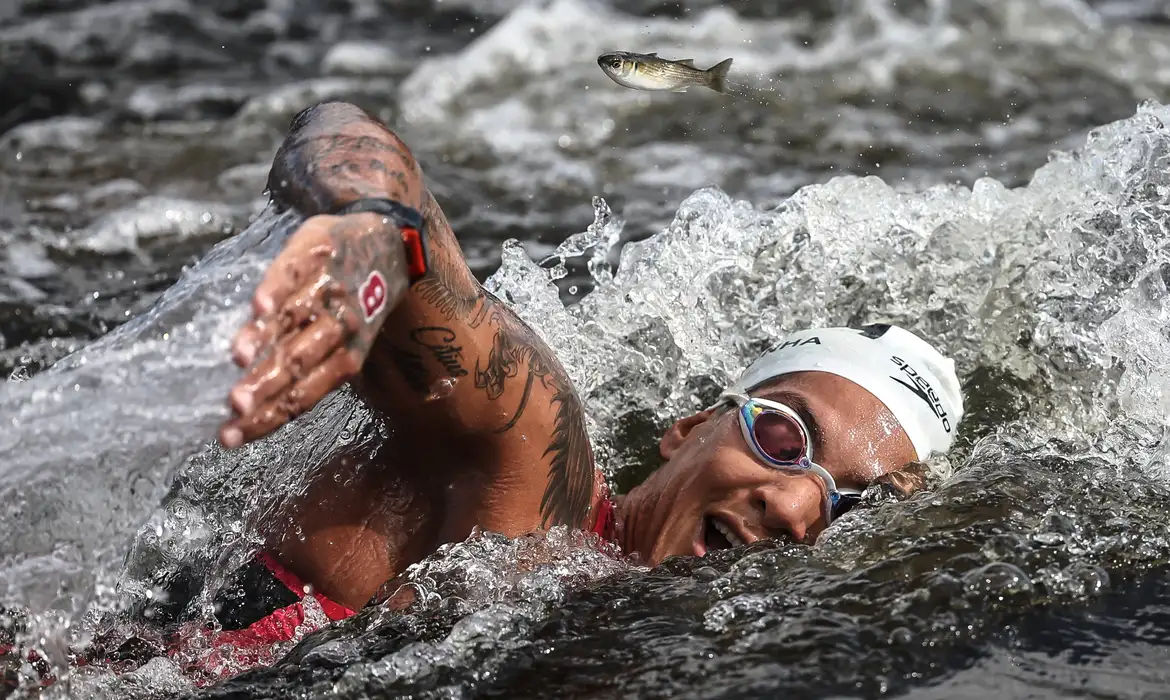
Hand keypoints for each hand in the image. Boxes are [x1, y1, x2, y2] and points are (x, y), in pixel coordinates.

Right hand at [219, 212, 408, 448]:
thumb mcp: (345, 342)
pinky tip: (260, 306)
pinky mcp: (318, 253)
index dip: (267, 417)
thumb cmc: (355, 304)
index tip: (229, 437)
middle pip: (299, 361)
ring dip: (267, 338)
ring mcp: (330, 289)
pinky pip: (294, 273)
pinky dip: (278, 288)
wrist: (388, 242)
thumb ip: (306, 367)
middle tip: (235, 404)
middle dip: (266, 385)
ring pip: (296, 318)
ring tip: (239, 358)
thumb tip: (253, 405)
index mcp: (348, 357)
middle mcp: (341, 327)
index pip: (303, 395)